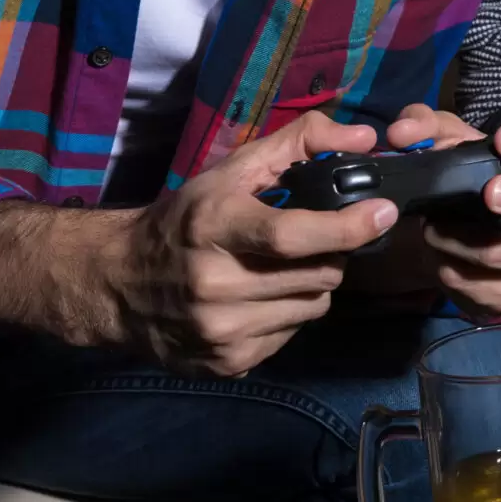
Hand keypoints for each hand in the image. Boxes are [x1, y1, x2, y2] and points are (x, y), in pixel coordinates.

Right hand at [106, 110, 398, 376]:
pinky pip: (291, 335)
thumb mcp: (231, 171)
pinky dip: (288, 314)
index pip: (293, 234)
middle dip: (330, 253)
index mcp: (214, 226)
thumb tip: (366, 138)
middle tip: (312, 240)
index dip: (346, 227)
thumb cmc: (182, 220)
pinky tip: (260, 298)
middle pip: (319, 275)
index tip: (382, 212)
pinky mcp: (227, 364)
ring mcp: (221, 330)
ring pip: (314, 308)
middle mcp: (215, 283)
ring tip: (281, 269)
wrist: (118, 284)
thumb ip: (299, 144)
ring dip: (312, 286)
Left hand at [377, 105, 500, 317]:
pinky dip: (455, 273)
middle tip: (492, 192)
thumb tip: (403, 134)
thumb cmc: (470, 183)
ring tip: (434, 229)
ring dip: (464, 241)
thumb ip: (427, 130)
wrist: (463, 240)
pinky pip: (489, 290)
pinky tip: (441, 259)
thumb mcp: (451, 147)